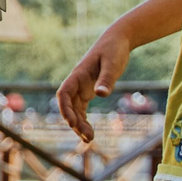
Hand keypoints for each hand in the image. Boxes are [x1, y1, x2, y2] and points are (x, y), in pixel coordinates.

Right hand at [56, 27, 131, 143]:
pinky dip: (84, 120)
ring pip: (75, 110)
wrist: (118, 41)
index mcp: (78, 75)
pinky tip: (89, 132)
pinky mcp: (89, 91)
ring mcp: (81, 88)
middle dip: (75, 122)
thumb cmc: (114, 49)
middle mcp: (76, 83)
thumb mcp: (113, 63)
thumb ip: (106, 79)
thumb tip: (101, 94)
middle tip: (88, 137)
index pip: (64, 94)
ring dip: (79, 124)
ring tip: (89, 139)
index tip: (72, 122)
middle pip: (69, 106)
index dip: (65, 109)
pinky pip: (81, 109)